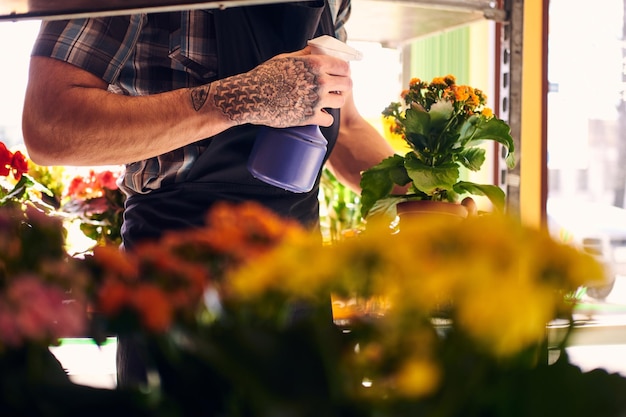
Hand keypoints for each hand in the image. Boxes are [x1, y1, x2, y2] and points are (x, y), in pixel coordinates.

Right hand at [209, 48, 351, 127]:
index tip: (341, 74)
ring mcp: (315, 100)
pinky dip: (324, 118)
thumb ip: (304, 55)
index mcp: (314, 64)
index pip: (344, 66)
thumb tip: (316, 50)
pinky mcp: (309, 117)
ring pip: (340, 102)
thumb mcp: (285, 59)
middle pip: (347, 84)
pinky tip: (319, 116)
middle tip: (337, 89)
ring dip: (335, 102)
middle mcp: (319, 81)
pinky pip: (328, 120)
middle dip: (343, 86)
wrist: (251, 98)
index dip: (344, 71)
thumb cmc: (265, 76)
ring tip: (328, 102)